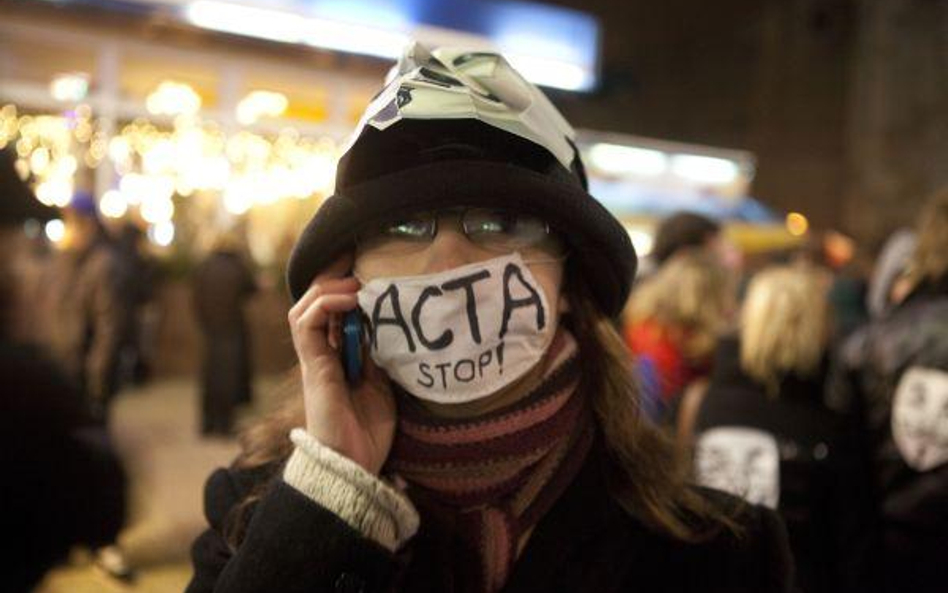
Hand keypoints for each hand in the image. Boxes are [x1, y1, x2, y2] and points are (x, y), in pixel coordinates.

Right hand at [288, 254, 395, 474]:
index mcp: (338, 358)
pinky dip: (325, 305)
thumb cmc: (368, 433)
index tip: (366, 264)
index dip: (344, 286)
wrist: (353, 466)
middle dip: (333, 276)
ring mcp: (313, 360)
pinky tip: (350, 298)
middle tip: (357, 257)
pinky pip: (306, 325)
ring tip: (355, 279)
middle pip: (315, 303)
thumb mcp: (382, 385)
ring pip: (305, 308)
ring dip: (328, 287)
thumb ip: (379, 356)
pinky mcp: (311, 367)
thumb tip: (389, 326)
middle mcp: (321, 355)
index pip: (334, 312)